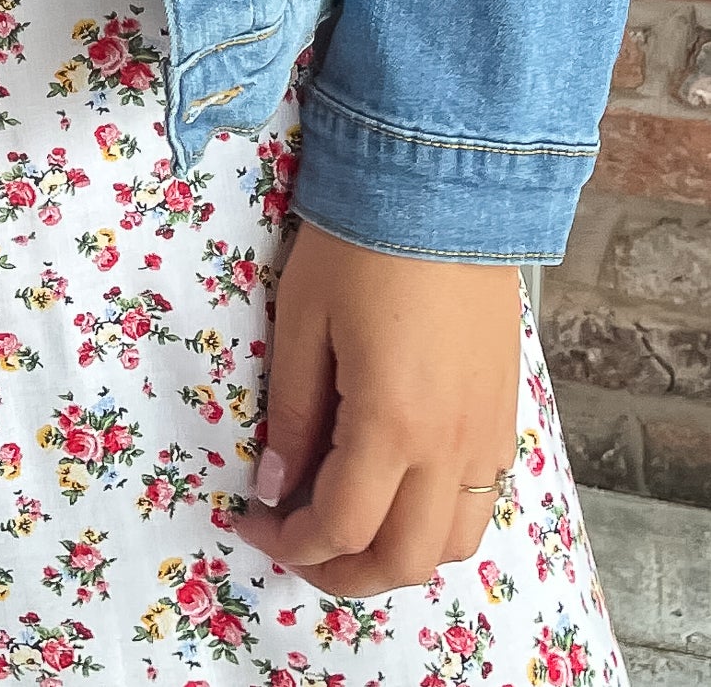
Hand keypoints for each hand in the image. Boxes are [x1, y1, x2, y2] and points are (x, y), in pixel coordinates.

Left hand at [232, 220, 520, 596]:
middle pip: (403, 559)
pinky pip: (480, 500)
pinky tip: (397, 484)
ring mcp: (487, 433)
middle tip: (297, 543)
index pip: (341, 528)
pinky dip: (438, 518)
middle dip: (343, 572)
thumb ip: (291, 412)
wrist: (444, 185)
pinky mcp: (506, 414)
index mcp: (392, 424)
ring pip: (454, 544)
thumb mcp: (302, 320)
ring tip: (348, 525)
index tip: (252, 519)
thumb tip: (275, 483)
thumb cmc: (359, 243)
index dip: (290, 541)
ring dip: (398, 554)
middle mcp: (450, 445)